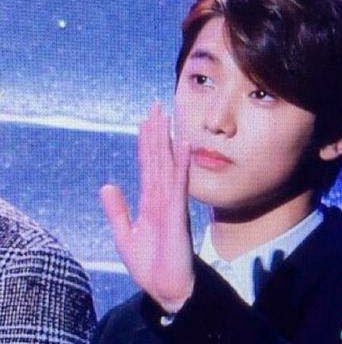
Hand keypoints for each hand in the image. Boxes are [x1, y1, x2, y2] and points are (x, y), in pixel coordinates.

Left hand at [100, 102, 193, 312]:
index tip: (144, 120)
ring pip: (168, 165)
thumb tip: (107, 184)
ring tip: (164, 116)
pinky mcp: (178, 214)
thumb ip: (117, 210)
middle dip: (155, 132)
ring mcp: (171, 204)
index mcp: (150, 202)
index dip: (145, 142)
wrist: (167, 289)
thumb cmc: (151, 265)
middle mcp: (163, 197)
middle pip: (157, 158)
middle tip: (155, 105)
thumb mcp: (125, 236)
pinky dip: (181, 164)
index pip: (146, 166)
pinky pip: (179, 184)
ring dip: (166, 140)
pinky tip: (182, 145)